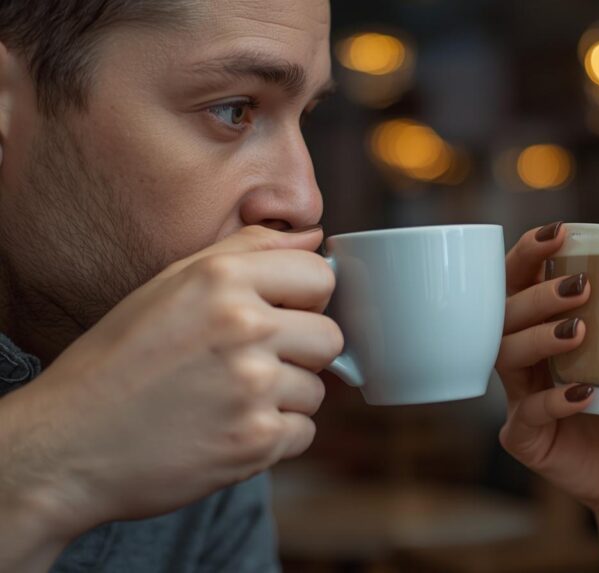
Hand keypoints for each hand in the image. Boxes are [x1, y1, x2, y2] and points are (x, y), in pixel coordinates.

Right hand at [0, 225, 342, 542]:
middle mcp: (244, 326)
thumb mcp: (171, 285)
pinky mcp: (256, 441)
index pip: (321, 276)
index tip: (278, 316)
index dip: (305, 300)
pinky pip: (303, 433)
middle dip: (300, 353)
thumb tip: (314, 235)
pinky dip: (272, 438)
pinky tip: (227, 430)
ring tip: (227, 400)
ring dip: (283, 399)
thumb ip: (247, 252)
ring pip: (317, 390)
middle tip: (250, 364)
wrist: (69, 443)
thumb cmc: (120, 360)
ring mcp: (253, 386)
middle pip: (329, 337)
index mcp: (223, 279)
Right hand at [497, 223, 598, 521]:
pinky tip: (586, 393)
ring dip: (539, 336)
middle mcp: (530, 360)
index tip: (561, 232)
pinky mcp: (527, 440)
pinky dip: (555, 400)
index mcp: (551, 330)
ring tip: (580, 329)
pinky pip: (529, 414)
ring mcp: (523, 400)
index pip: (524, 281)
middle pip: (504, 312)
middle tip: (580, 284)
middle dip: (534, 290)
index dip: (531, 252)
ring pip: (506, 356)